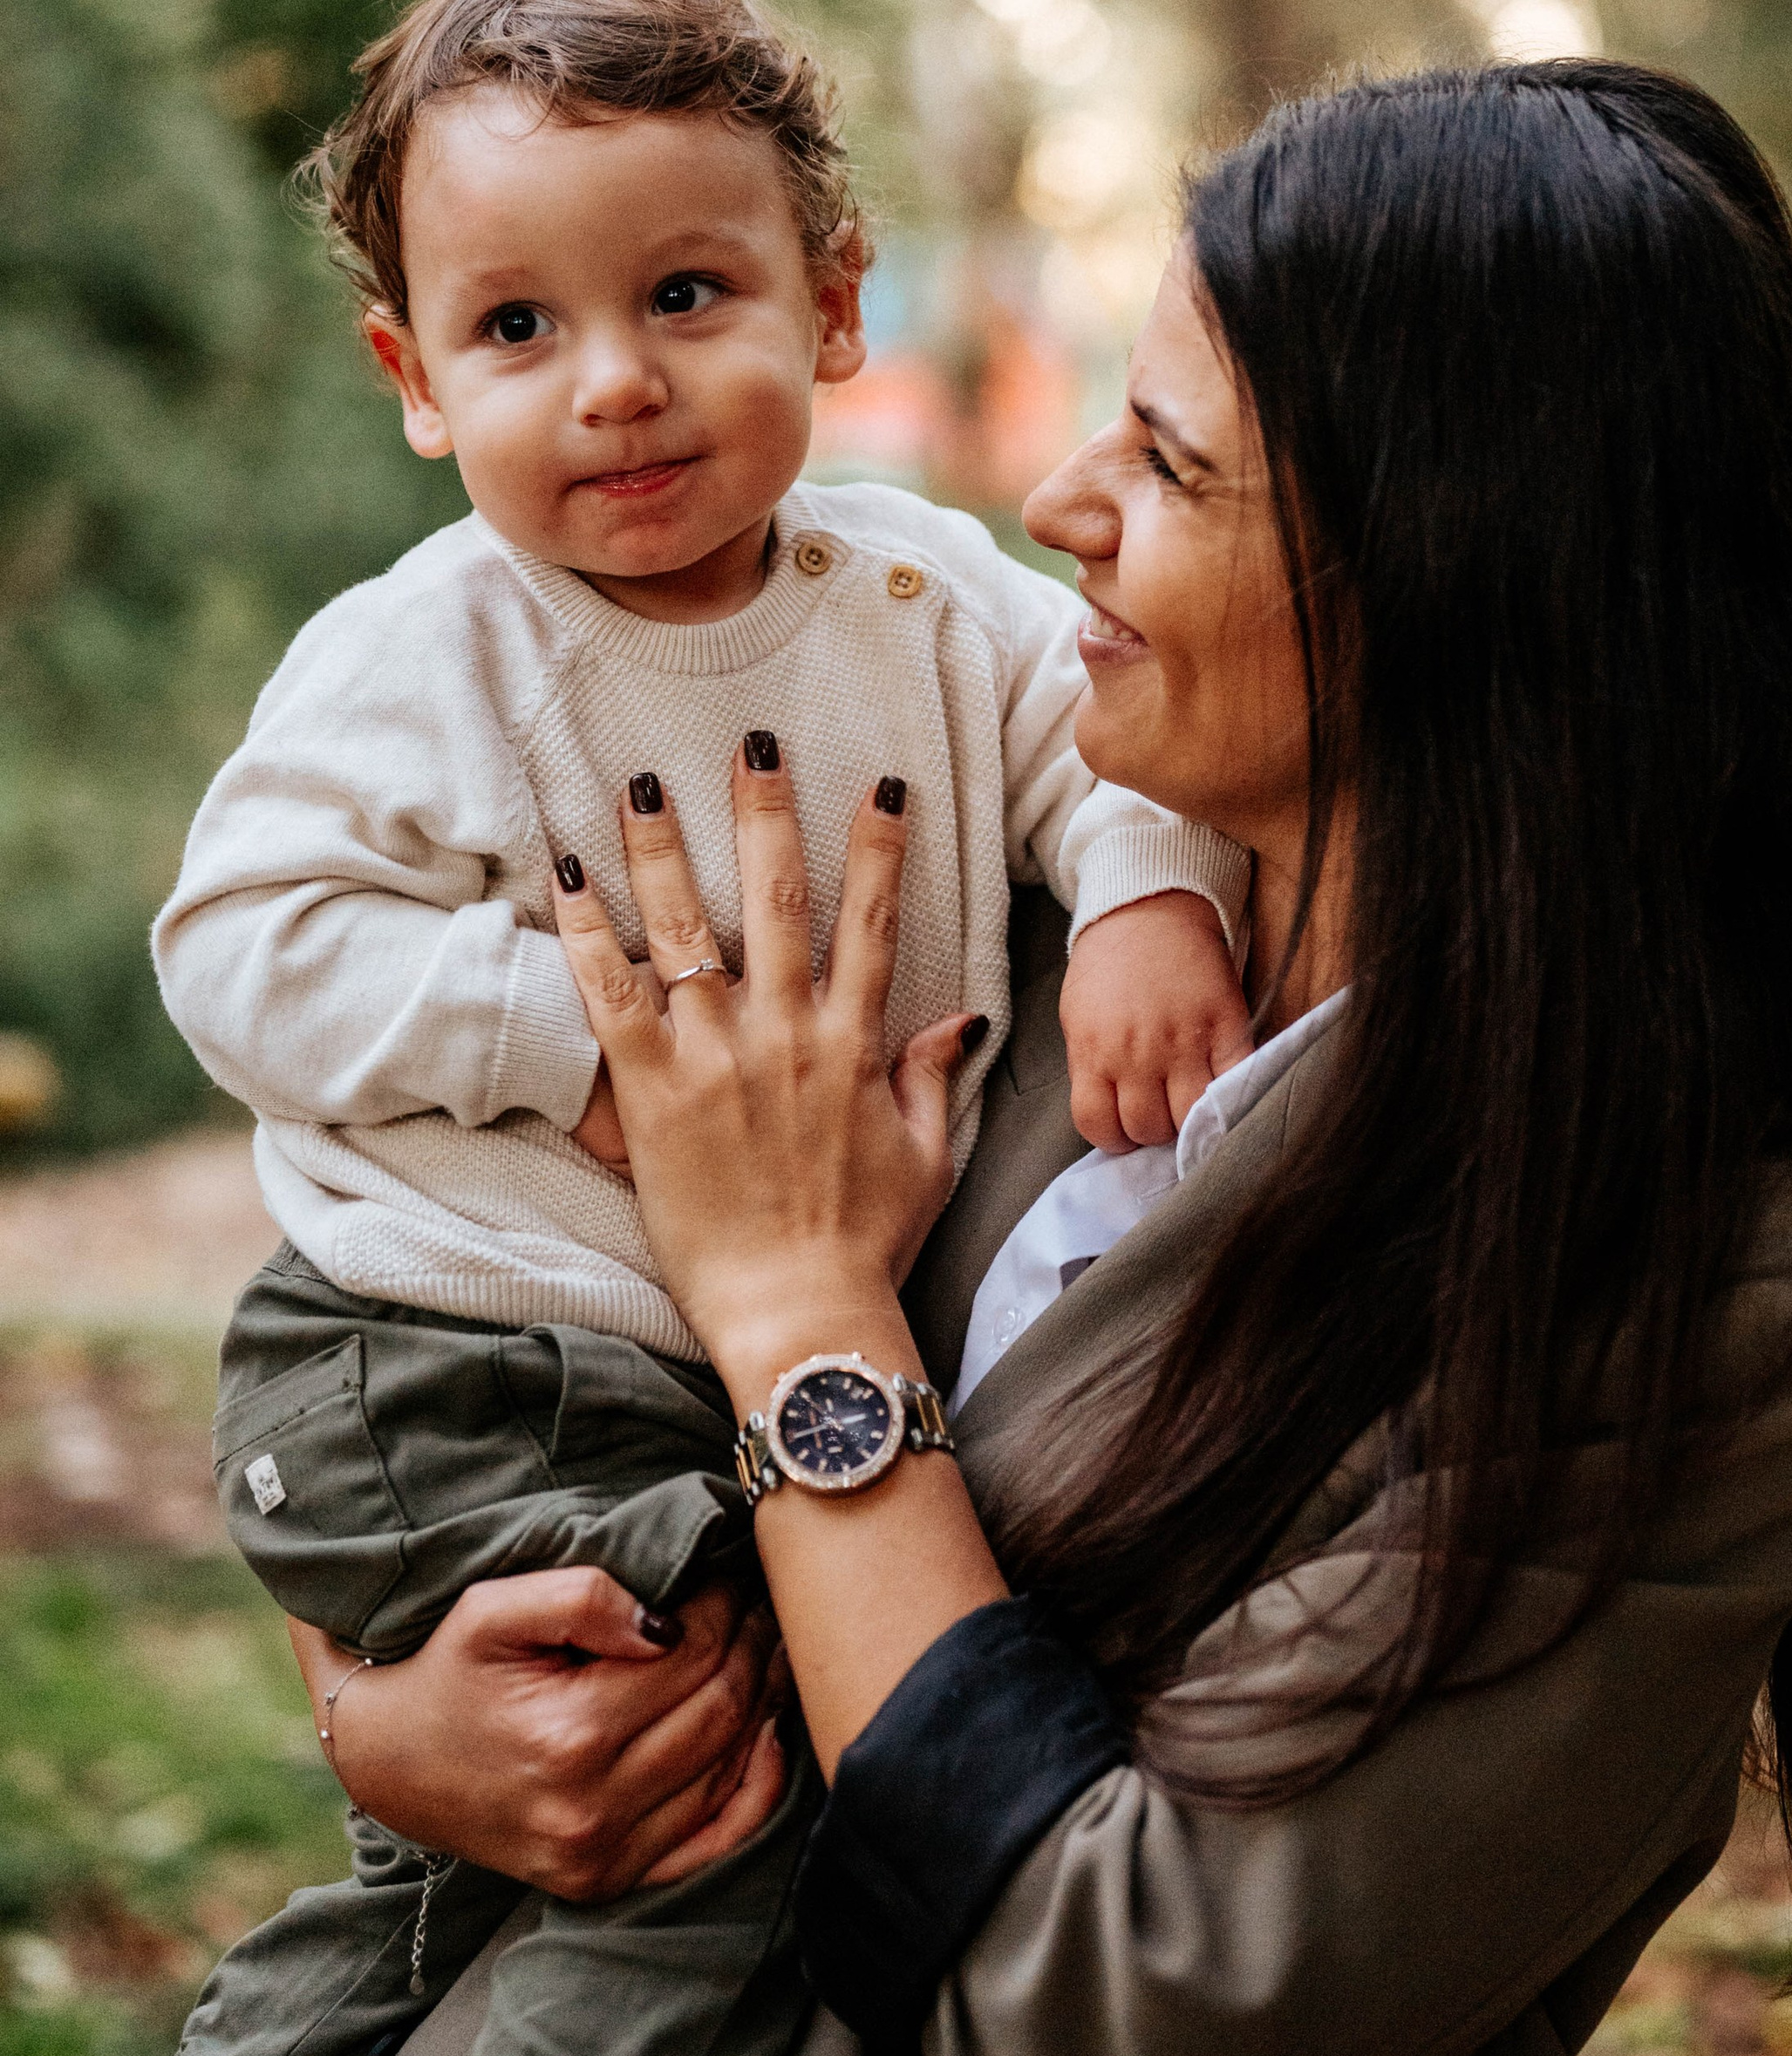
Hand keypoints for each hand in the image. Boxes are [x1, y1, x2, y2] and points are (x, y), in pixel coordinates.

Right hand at [289, 1571, 786, 1901]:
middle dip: (752, 1646)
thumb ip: (583, 1598)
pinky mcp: (607, 1882)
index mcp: (569, 1734)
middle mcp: (591, 1808)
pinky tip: (766, 1733)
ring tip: (765, 1649)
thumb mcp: (493, 1609)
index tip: (729, 1574)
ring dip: (760, 1701)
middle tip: (761, 1603)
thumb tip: (667, 1623)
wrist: (393, 1763)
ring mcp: (601, 1856)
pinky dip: (755, 1785)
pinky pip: (715, 1839)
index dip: (725, 1606)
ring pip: (729, 1767)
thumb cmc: (449, 1671)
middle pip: (721, 1709)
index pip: (693, 1655)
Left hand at [549, 743, 974, 1401]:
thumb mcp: (926, 1157)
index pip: (873, 921)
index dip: (879, 847)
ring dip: (662, 847)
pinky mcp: (652, 1093)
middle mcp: (786, 1033)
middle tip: (753, 741)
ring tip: (642, 782)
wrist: (801, 1314)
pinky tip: (566, 876)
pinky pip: (610, 995)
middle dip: (765, 811)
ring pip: (686, 928)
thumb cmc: (866, 1245)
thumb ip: (932, 1077)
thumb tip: (960, 1019)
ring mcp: (716, 1058)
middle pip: (776, 897)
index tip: (883, 783)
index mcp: (855, 1044)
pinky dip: (587, 932)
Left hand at [1061, 891, 1253, 1148]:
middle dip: (1155, 1130)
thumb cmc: (1107, 965)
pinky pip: (1235, 1081)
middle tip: (1162, 1110)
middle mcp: (1137, 1053)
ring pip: (1191, 1118)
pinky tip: (1222, 1090)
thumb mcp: (1078, 1017)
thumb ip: (1091, 1068)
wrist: (1146, 907)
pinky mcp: (1225, 1024)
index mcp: (1093, 1052)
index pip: (1100, 1128)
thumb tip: (1113, 1116)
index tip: (1126, 1129)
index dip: (1116, 1138)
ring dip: (1191, 1120)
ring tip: (1190, 1101)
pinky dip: (1232, 1096)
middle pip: (1150, 1128)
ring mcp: (1184, 1040)